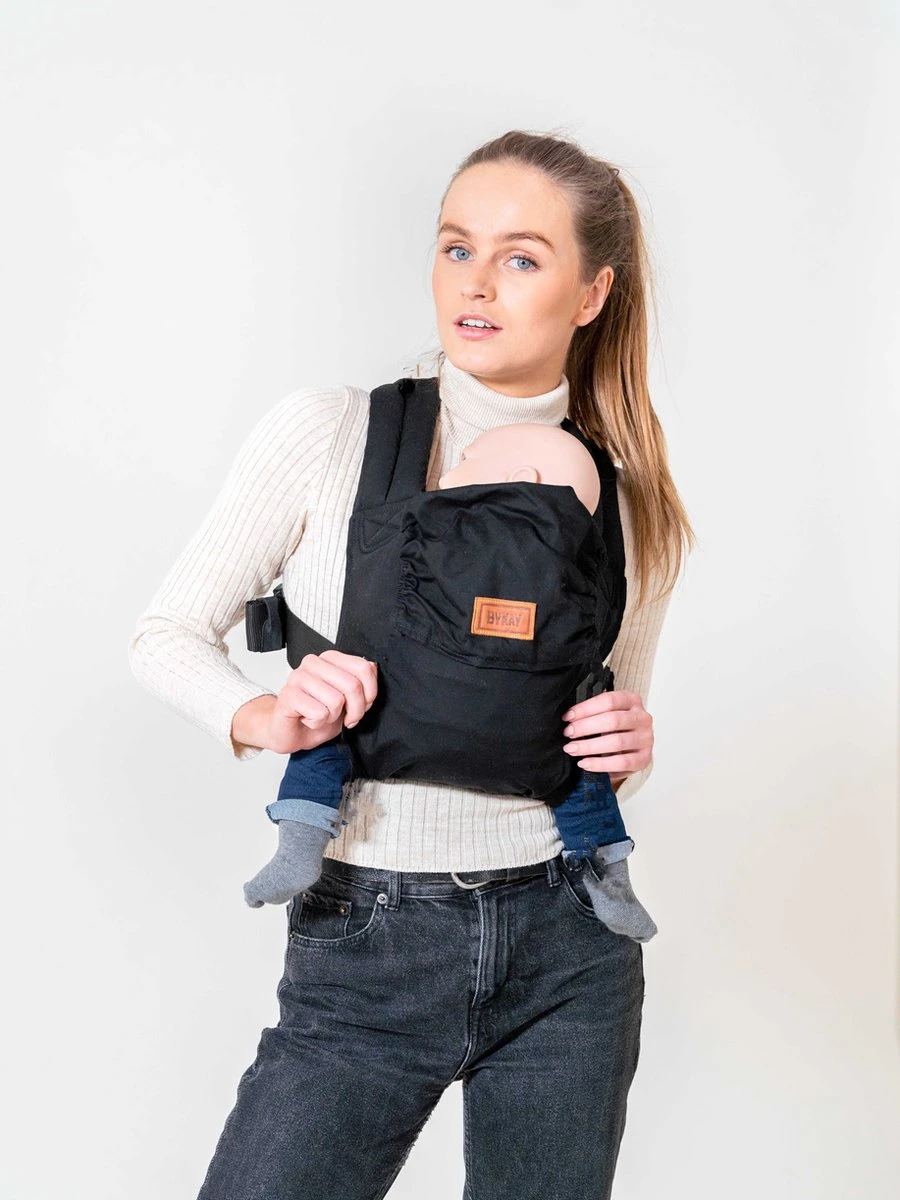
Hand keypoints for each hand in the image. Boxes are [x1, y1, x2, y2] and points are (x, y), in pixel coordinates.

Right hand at [233, 651, 378, 753]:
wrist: (291, 731)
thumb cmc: (317, 713)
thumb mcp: (347, 699)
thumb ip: (359, 682)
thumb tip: (371, 669)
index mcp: (330, 659)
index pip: (364, 668)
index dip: (370, 693)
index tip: (363, 705)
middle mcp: (313, 663)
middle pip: (353, 685)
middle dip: (355, 710)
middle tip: (346, 717)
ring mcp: (298, 677)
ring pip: (336, 701)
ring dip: (332, 717)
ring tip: (321, 715)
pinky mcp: (288, 695)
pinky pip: (319, 713)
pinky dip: (317, 723)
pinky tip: (308, 719)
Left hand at [560, 689, 652, 783]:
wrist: (634, 747)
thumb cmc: (617, 728)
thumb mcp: (608, 713)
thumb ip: (594, 712)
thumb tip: (570, 717)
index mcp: (632, 700)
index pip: (608, 700)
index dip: (585, 708)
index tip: (568, 717)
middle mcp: (642, 718)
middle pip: (613, 720)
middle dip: (585, 727)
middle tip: (569, 733)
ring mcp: (646, 738)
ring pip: (616, 742)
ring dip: (589, 746)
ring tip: (572, 749)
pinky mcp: (644, 758)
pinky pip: (622, 762)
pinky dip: (600, 764)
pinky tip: (585, 763)